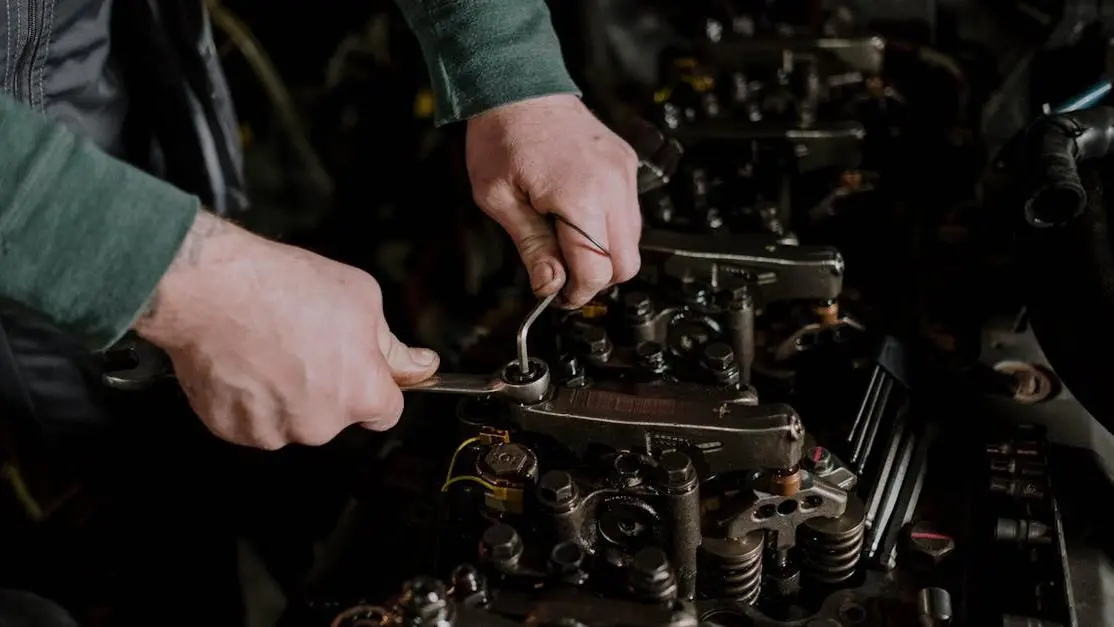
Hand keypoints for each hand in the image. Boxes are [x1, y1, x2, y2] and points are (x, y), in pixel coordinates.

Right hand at [133, 211, 438, 449]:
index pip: (386, 411)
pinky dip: (248, 398)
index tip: (360, 368)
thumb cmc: (283, 288)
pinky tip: (244, 361)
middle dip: (326, 386)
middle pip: (335, 415)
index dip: (375, 386)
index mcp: (361, 394)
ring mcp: (273, 431)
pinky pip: (251, 420)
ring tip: (269, 347)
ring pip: (291, 418)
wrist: (211, 289)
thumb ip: (393, 346)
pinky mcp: (232, 430)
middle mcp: (320, 424)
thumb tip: (422, 366)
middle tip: (304, 341)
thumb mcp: (361, 298)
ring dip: (285, 393)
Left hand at [466, 94, 641, 306]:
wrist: (518, 85)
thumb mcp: (498, 200)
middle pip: (626, 264)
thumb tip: (550, 286)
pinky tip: (577, 216)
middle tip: (563, 273)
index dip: (577, 293)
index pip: (597, 271)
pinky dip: (609, 227)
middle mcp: (612, 187)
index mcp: (580, 198)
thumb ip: (530, 247)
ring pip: (632, 241)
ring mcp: (624, 174)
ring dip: (604, 253)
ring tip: (565, 240)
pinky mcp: (626, 164)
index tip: (558, 295)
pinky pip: (629, 213)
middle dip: (596, 278)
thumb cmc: (502, 136)